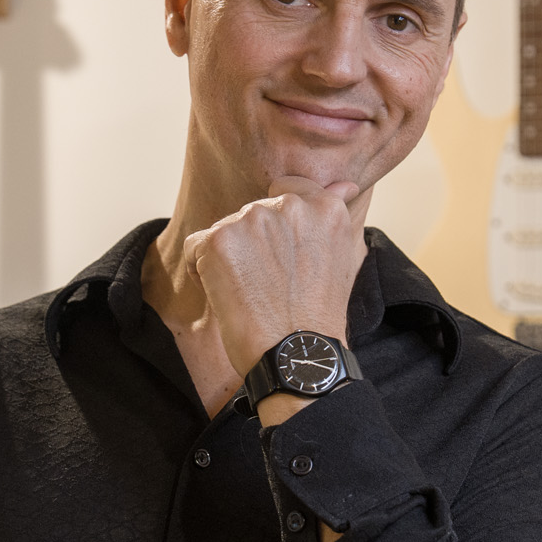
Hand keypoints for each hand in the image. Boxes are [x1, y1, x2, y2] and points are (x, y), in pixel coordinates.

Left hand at [180, 178, 365, 383]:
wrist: (297, 357)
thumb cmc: (318, 317)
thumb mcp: (342, 258)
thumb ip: (337, 213)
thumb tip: (345, 183)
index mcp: (325, 208)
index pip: (287, 189)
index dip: (279, 228)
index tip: (288, 261)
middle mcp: (290, 205)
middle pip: (253, 214)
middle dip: (255, 247)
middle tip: (275, 288)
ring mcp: (252, 220)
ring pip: (225, 231)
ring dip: (231, 260)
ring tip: (255, 295)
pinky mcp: (219, 240)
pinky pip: (196, 246)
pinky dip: (204, 272)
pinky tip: (231, 298)